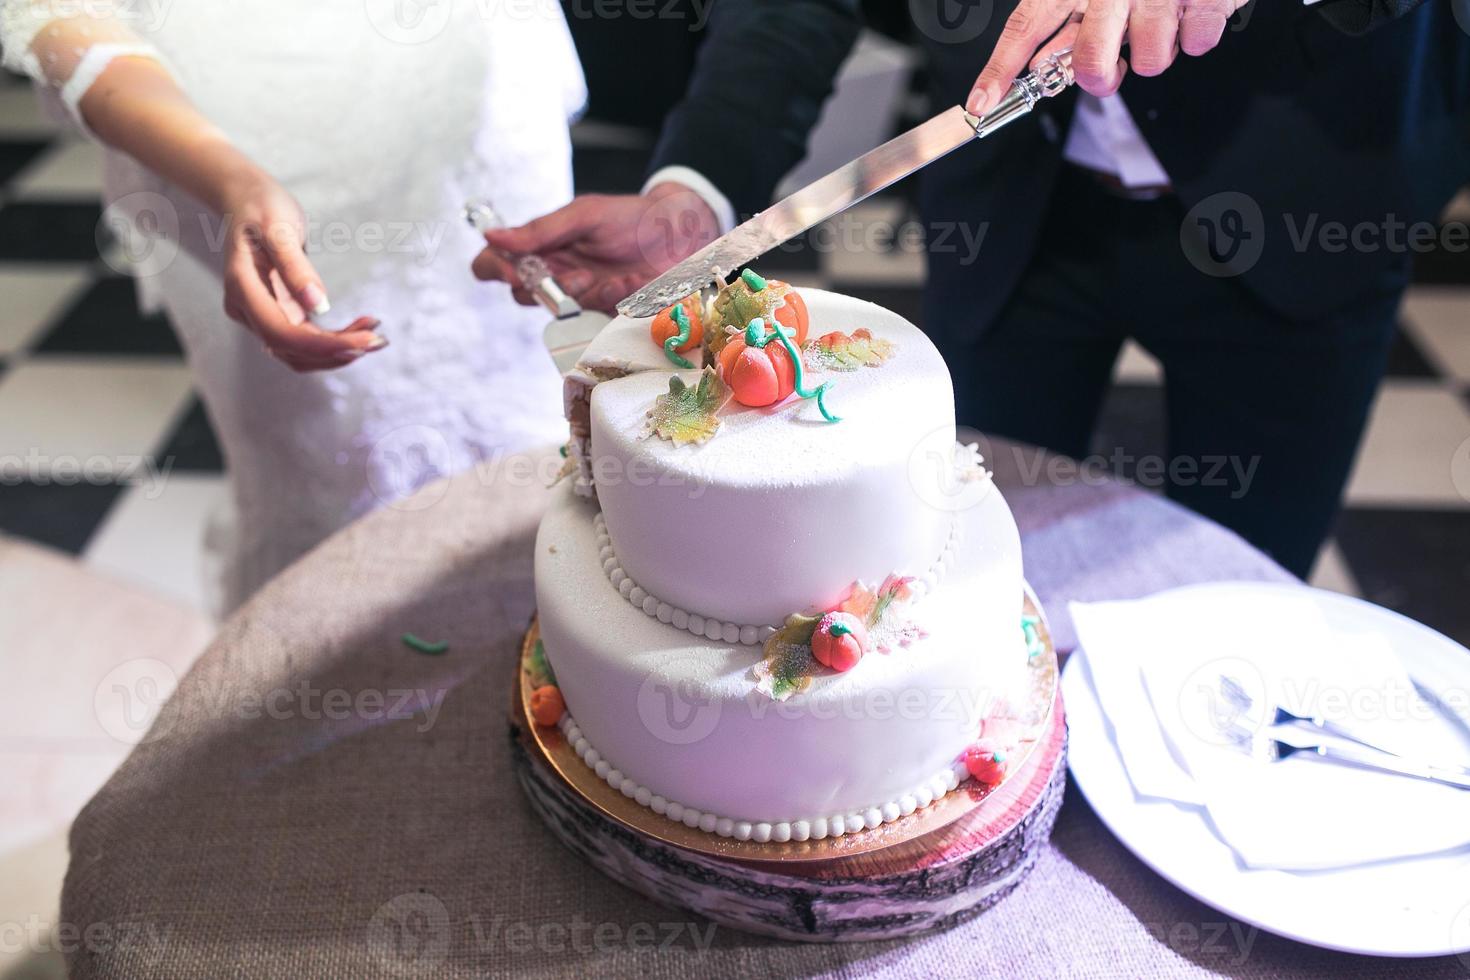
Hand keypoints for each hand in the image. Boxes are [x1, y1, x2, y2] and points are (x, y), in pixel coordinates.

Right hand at [219, 170, 384, 371]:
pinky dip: (332, 341)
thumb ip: (295, 266)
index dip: (322, 345)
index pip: (280, 334)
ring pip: (298, 353)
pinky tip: (360, 329)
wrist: (246, 199)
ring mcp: (258, 314)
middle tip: (379, 341)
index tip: (362, 343)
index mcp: (242, 288)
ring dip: (337, 351)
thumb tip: (318, 307)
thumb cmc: (262, 206)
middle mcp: (245, 309)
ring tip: (375, 337)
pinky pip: (303, 339)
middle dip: (336, 352)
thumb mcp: (279, 227)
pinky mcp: (275, 313)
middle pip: (291, 350)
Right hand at [471, 183, 718, 313]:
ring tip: (608, 277)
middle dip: (546, 288)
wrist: (678, 235)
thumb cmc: (629, 219)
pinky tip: (629, 284)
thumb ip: (541, 230)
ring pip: (556, 312)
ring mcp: (576, 297)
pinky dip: (610, 302)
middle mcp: (552, 274)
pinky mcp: (601, 315)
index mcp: (540, 246)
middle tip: (580, 274)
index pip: (493, 263)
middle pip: (521, 294)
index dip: (494, 270)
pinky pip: (591, 321)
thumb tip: (491, 235)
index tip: (514, 270)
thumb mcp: (584, 215)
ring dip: (580, 296)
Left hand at [966, 0, 1245, 114]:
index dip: (1001, 68)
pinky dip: (1195, 36)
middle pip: (1090, 63)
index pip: (1026, 25)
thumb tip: (1042, 66)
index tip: (980, 104)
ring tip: (1161, 18)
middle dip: (1100, 79)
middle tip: (1112, 68)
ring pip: (1150, 62)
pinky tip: (1191, 9)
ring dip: (1156, 51)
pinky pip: (1196, 45)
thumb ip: (1066, 23)